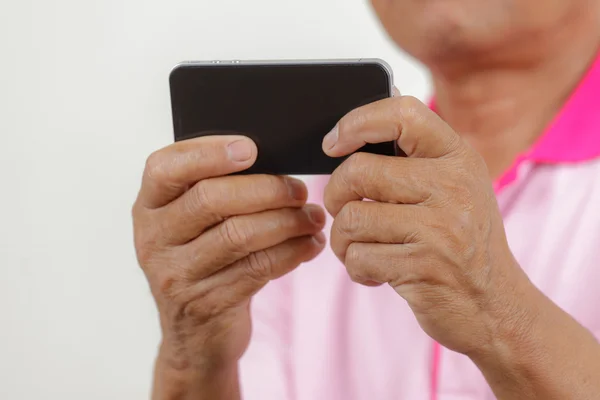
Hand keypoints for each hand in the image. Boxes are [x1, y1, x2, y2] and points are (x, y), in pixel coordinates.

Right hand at [132, 136, 325, 397]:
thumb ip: (217, 189)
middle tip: (300, 191)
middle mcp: (154, 238)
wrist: (195, 333)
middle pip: (211, 199)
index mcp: (149, 206)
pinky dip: (291, 252)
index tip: (251, 149)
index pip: (165, 168)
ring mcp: (176, 274)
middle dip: (266, 190)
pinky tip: (310, 244)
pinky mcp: (206, 303)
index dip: (208, 153)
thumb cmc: (202, 259)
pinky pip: (256, 268)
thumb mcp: (193, 224)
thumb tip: (275, 159)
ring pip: (239, 235)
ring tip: (313, 218)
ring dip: (287, 222)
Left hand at [322, 96, 532, 356]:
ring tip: (361, 247)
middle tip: (343, 210)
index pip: (403, 114)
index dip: (358, 121)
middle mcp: (452, 186)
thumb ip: (416, 157)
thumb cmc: (461, 241)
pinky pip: (358, 257)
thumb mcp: (456, 188)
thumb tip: (363, 120)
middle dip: (335, 194)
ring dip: (343, 240)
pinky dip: (356, 268)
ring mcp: (439, 228)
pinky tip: (377, 271)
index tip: (332, 143)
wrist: (494, 305)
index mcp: (458, 158)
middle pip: (358, 171)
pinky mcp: (422, 266)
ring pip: (351, 218)